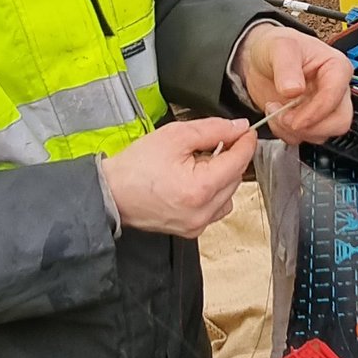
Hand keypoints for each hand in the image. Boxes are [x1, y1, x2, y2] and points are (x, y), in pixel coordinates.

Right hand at [100, 118, 256, 236]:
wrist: (112, 192)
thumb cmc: (136, 166)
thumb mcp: (175, 135)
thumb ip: (213, 129)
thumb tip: (238, 127)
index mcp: (201, 188)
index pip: (239, 161)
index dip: (245, 142)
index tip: (246, 130)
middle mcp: (203, 212)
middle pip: (236, 177)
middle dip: (229, 157)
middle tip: (211, 142)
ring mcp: (198, 224)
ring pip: (229, 193)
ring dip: (222, 175)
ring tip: (198, 164)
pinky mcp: (192, 229)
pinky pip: (216, 208)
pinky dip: (213, 192)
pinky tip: (194, 181)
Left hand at [233, 23, 352, 143]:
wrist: (259, 59)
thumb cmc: (276, 47)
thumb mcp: (279, 47)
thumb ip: (286, 67)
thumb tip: (293, 90)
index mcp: (336, 67)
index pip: (336, 96)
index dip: (316, 111)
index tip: (294, 118)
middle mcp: (335, 90)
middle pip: (339, 122)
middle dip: (309, 126)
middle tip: (284, 118)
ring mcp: (323, 108)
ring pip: (322, 134)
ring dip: (295, 131)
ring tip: (275, 111)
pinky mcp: (309, 120)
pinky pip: (305, 137)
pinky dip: (287, 133)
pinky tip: (275, 116)